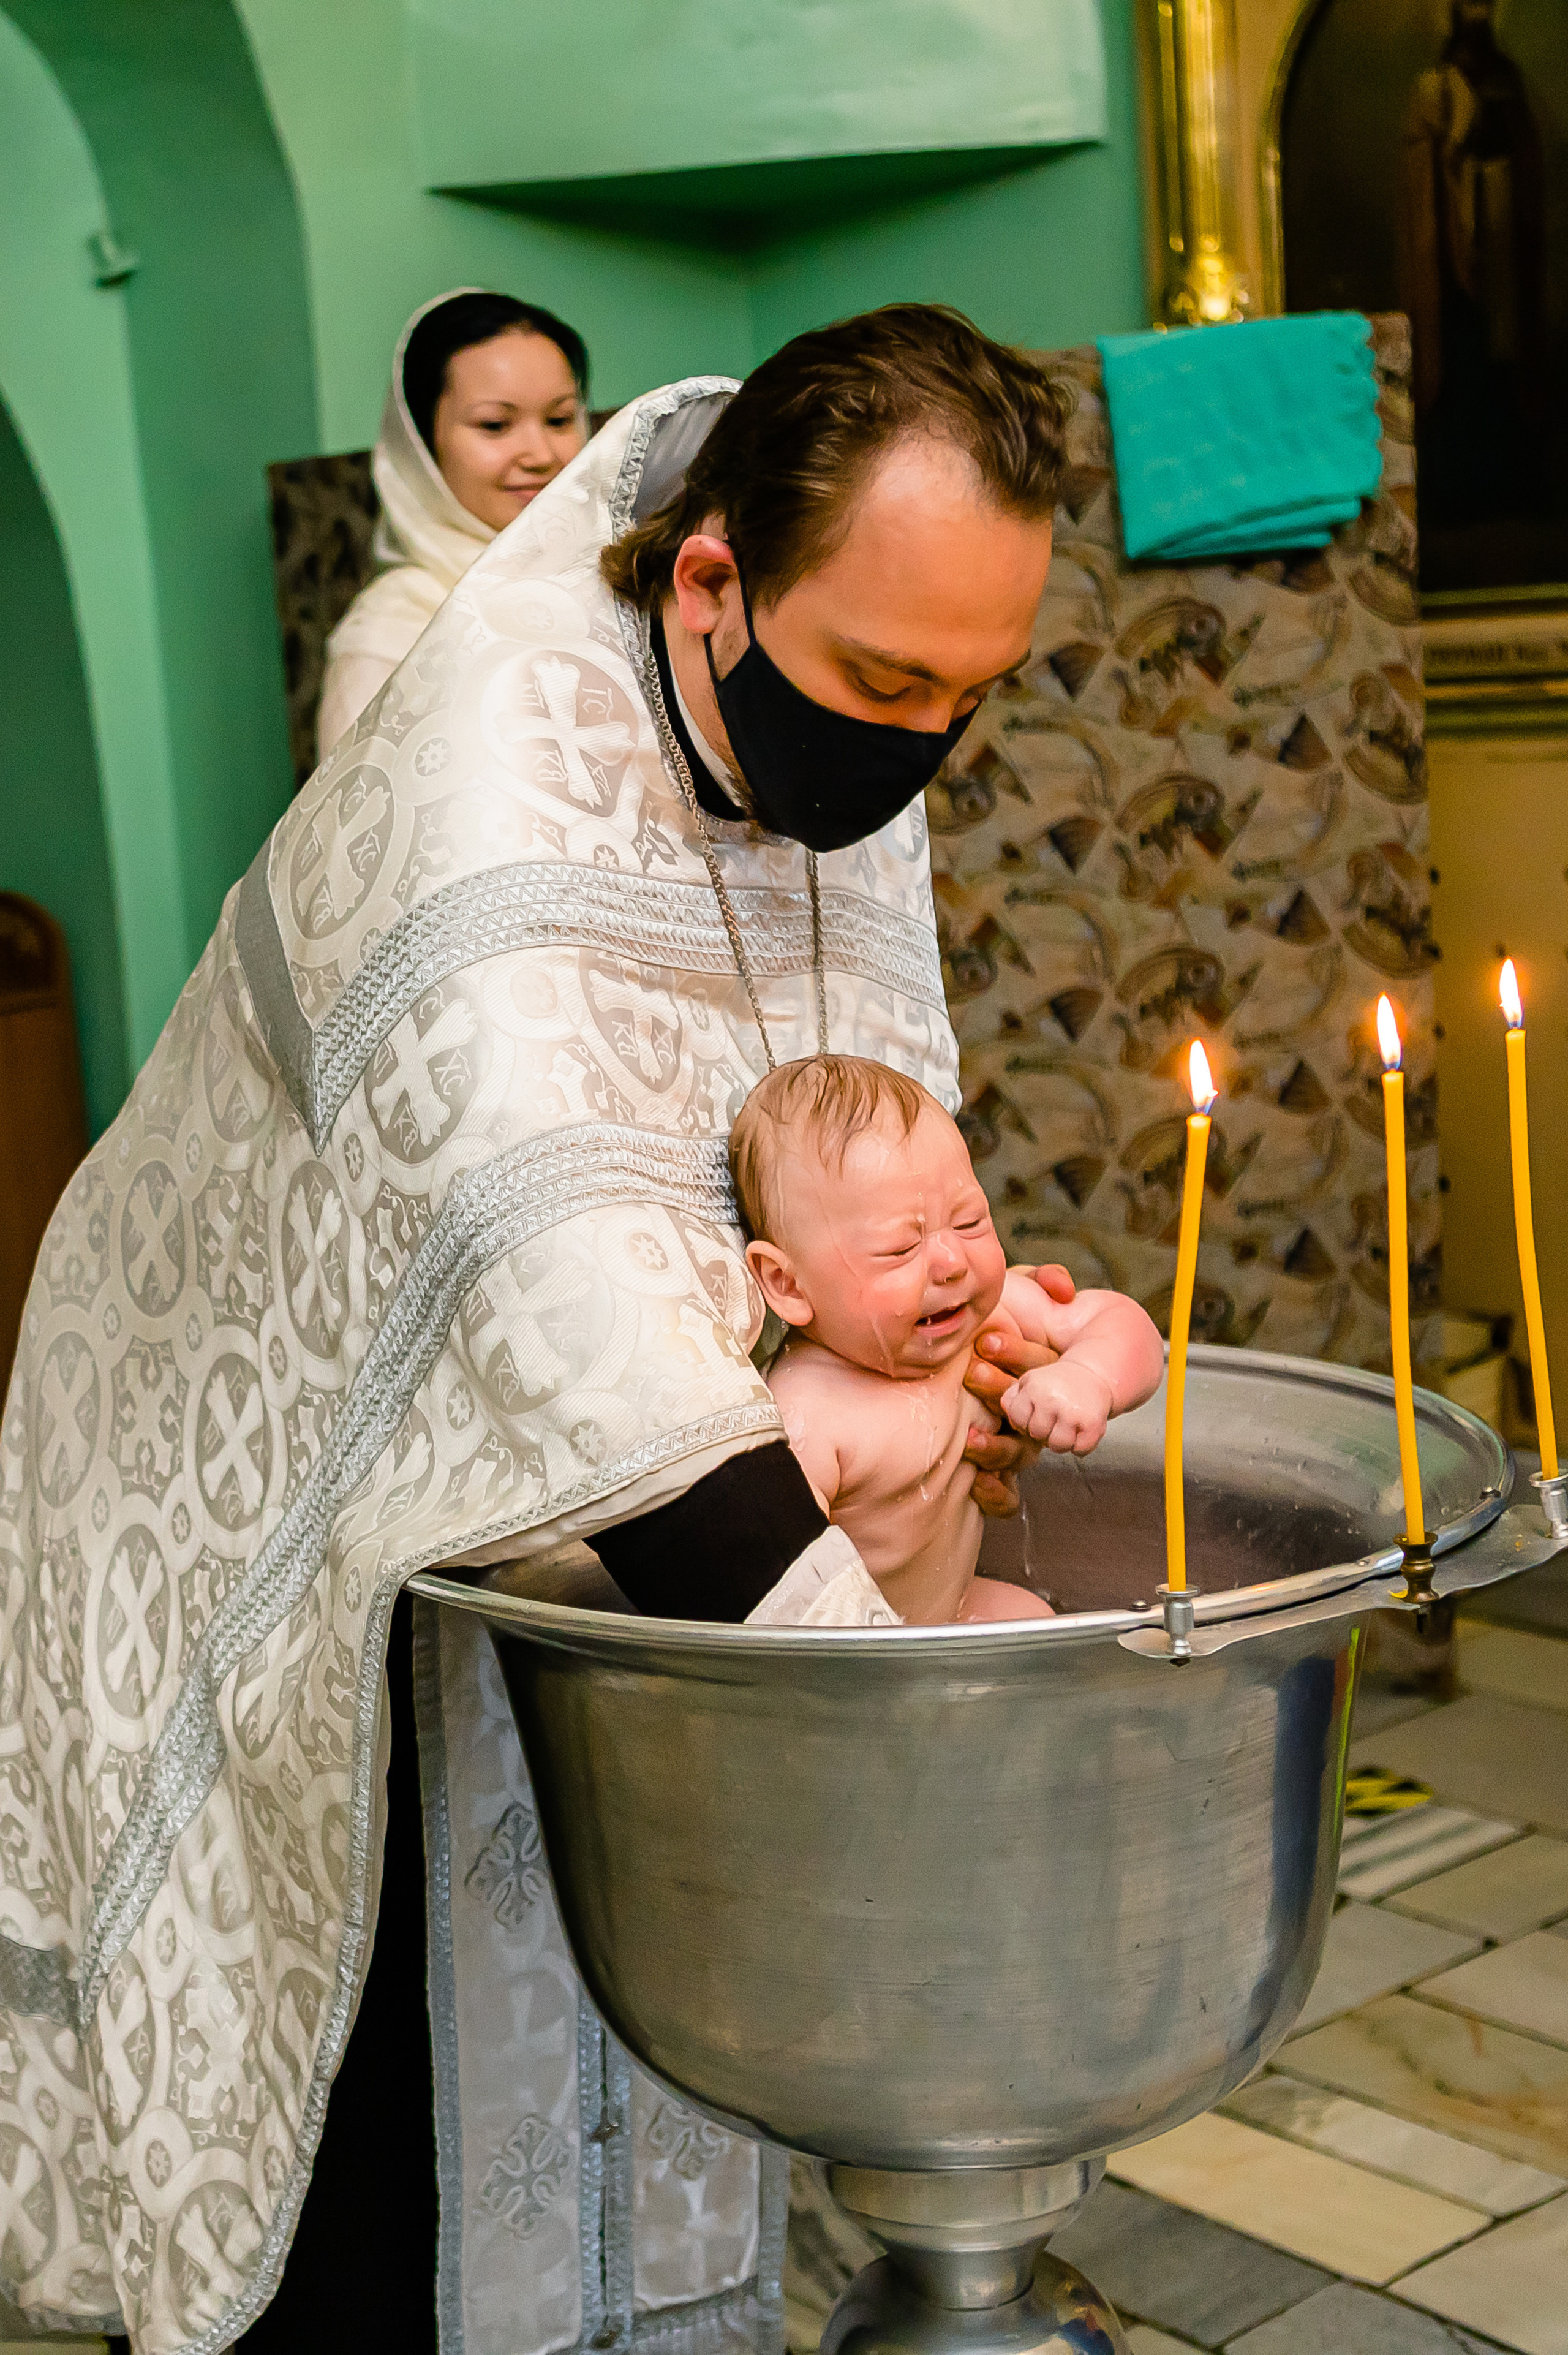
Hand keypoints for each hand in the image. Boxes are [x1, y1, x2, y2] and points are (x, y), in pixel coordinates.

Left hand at [963, 1278, 1067, 1513]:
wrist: (1002, 1361)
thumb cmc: (1021, 1319)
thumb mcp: (1028, 1293)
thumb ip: (1045, 1280)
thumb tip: (1060, 1287)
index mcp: (1039, 1372)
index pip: (1036, 1368)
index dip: (1017, 1356)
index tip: (989, 1339)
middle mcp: (1031, 1407)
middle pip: (1025, 1410)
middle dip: (999, 1392)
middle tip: (974, 1374)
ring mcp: (1018, 1437)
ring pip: (1017, 1452)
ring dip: (996, 1448)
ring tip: (972, 1439)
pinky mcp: (999, 1467)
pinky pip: (1008, 1493)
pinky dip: (999, 1495)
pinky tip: (979, 1486)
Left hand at [1001, 1362, 1113, 1454]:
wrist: (1091, 1374)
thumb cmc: (1055, 1384)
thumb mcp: (1029, 1382)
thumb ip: (1011, 1398)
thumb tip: (1010, 1416)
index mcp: (1034, 1388)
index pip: (1019, 1421)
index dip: (1026, 1423)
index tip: (1036, 1415)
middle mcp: (1052, 1399)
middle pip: (1037, 1436)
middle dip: (1044, 1433)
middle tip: (1054, 1422)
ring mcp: (1073, 1412)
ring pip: (1058, 1446)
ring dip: (1062, 1442)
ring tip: (1066, 1428)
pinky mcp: (1093, 1424)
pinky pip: (1080, 1450)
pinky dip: (1081, 1447)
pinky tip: (1080, 1431)